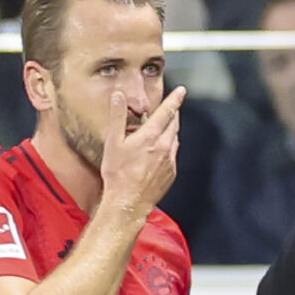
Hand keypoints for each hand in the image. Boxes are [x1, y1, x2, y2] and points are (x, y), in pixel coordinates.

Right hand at [99, 87, 184, 215]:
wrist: (128, 203)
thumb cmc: (118, 175)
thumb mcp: (113, 142)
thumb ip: (117, 116)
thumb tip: (118, 96)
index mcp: (151, 136)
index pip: (167, 112)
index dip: (175, 99)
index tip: (181, 91)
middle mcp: (164, 147)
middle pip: (174, 124)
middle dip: (173, 113)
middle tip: (171, 107)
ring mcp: (170, 161)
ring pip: (175, 139)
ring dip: (171, 130)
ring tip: (163, 128)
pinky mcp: (171, 173)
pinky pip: (173, 154)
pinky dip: (169, 147)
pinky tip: (159, 151)